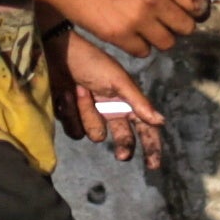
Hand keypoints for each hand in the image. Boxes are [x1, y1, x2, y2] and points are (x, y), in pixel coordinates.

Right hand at [50, 0, 208, 57]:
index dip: (197, 8)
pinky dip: (139, 45)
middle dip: (178, 23)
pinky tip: (130, 32)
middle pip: (187, 28)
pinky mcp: (118, 36)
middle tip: (165, 18)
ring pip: (167, 43)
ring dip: (160, 36)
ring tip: (147, 26)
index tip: (191, 10)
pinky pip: (143, 52)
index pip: (198, 3)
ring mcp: (137, 20)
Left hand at [56, 29, 168, 168]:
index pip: (145, 128)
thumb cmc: (92, 62)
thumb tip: (161, 122)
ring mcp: (91, 116)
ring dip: (87, 113)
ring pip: (95, 134)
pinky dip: (70, 112)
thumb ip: (139, 102)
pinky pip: (74, 130)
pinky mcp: (72, 118)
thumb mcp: (119, 80)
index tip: (153, 165)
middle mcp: (111, 112)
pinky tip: (66, 95)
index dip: (151, 147)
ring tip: (80, 90)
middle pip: (124, 139)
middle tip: (122, 155)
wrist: (59, 54)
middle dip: (123, 146)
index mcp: (126, 102)